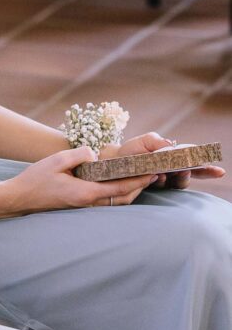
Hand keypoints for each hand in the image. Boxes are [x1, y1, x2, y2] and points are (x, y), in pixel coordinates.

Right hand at [0, 146, 157, 214]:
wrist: (20, 198)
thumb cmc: (36, 179)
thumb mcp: (57, 160)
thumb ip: (79, 155)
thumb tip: (94, 155)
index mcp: (85, 193)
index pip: (119, 188)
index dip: (138, 180)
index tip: (151, 172)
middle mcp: (88, 203)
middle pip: (123, 199)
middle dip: (139, 187)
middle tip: (153, 174)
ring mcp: (84, 207)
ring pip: (115, 202)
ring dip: (130, 191)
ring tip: (141, 178)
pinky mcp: (79, 205)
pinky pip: (105, 201)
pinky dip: (117, 193)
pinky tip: (118, 183)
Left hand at [101, 133, 225, 188]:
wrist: (110, 162)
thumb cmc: (130, 151)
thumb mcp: (145, 141)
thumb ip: (158, 142)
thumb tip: (172, 146)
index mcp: (171, 158)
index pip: (193, 163)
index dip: (206, 168)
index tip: (219, 171)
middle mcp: (170, 171)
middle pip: (190, 176)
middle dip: (193, 173)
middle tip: (186, 168)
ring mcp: (162, 181)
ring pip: (179, 183)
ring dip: (177, 177)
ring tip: (167, 170)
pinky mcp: (152, 188)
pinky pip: (164, 187)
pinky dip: (163, 181)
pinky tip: (157, 175)